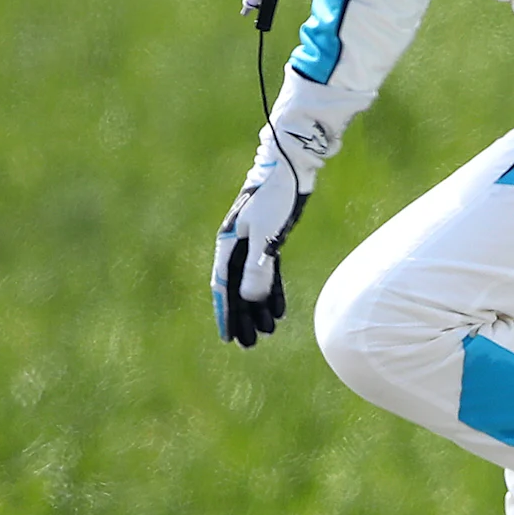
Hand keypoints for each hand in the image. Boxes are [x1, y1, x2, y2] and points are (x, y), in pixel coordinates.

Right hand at [211, 123, 322, 347]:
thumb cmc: (275, 198)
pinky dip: (272, 291)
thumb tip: (248, 300)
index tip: (228, 336)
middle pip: (237, 289)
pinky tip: (278, 311)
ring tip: (266, 334)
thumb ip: (256, 267)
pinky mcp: (269, 239)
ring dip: (258, 308)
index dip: (225, 313)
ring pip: (253, 283)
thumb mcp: (265, 236)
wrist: (291, 169)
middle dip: (242, 318)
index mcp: (227, 243)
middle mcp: (236, 245)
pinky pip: (268, 272)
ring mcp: (252, 242)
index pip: (223, 286)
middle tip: (247, 345)